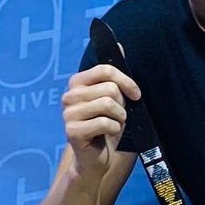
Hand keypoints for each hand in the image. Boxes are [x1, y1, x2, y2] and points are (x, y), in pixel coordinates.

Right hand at [61, 54, 139, 178]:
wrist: (95, 159)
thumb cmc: (106, 128)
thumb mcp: (114, 99)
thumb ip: (114, 75)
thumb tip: (119, 45)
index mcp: (77, 83)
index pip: (106, 70)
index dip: (126, 81)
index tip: (136, 95)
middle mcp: (69, 96)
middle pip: (109, 88)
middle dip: (122, 105)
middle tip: (119, 117)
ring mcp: (68, 113)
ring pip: (108, 105)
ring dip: (119, 118)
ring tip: (114, 125)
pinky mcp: (72, 131)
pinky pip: (105, 123)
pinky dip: (114, 129)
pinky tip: (107, 135)